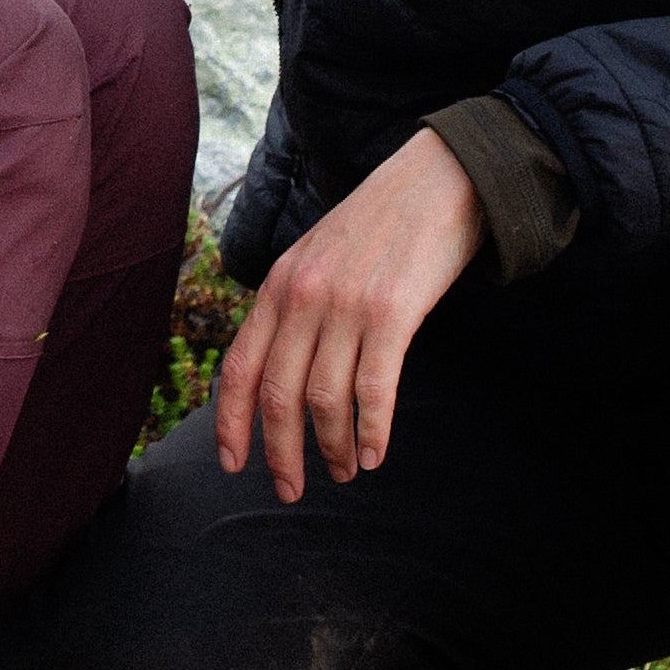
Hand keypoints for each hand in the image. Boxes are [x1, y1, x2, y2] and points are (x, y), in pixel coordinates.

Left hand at [212, 131, 486, 500]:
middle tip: (290, 490)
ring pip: (324, 401)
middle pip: (277, 396)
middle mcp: (303, 296)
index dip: (231, 424)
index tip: (234, 465)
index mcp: (278, 285)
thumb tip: (280, 372)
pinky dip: (372, 431)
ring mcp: (346, 305)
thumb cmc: (380, 224)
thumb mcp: (317, 257)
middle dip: (280, 454)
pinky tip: (376, 454)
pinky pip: (374, 389)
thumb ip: (295, 307)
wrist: (438, 179)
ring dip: (332, 448)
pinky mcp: (392, 312)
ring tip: (345, 471)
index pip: (239, 368)